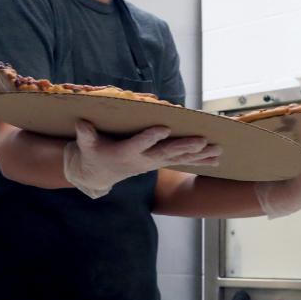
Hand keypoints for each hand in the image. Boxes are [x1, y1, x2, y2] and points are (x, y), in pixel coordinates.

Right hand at [64, 119, 221, 198]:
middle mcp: (143, 159)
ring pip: (179, 158)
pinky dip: (199, 160)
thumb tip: (82, 124)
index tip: (163, 128)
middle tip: (203, 141)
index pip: (139, 144)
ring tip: (218, 151)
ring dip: (200, 155)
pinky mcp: (159, 162)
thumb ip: (85, 135)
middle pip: (166, 152)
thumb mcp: (86, 146)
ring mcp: (153, 162)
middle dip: (185, 147)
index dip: (150, 137)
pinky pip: (181, 161)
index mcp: (125, 153)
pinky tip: (216, 160)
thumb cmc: (93, 154)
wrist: (98, 175)